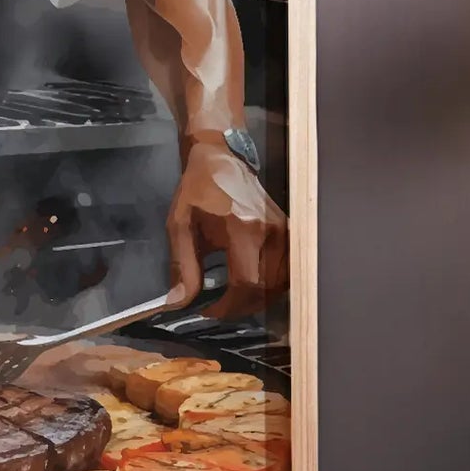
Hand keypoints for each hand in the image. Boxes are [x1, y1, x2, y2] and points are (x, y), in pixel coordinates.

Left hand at [164, 136, 289, 318]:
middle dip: (241, 307)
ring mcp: (285, 232)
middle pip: (266, 289)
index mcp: (242, 228)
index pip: (246, 283)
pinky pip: (287, 271)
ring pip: (280, 284)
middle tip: (219, 308)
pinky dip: (271, 286)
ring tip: (233, 299)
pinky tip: (252, 286)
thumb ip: (182, 266)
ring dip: (257, 299)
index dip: (228, 306)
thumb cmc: (198, 191)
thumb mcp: (180, 226)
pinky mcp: (290, 232)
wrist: (221, 160)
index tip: (208, 310)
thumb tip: (179, 303)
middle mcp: (270, 232)